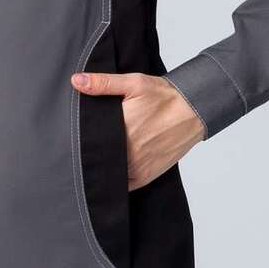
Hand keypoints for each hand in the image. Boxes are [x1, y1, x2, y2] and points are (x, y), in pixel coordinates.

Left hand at [69, 71, 205, 189]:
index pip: (89, 142)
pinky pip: (122, 186)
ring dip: (103, 167)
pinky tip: (112, 169)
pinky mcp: (145, 177)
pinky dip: (115, 180)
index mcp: (121, 130)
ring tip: (97, 157)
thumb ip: (103, 83)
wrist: (194, 111)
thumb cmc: (165, 97)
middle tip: (82, 146)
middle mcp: (128, 152)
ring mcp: (136, 168)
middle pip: (98, 159)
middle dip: (91, 153)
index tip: (74, 137)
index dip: (79, 140)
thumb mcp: (134, 83)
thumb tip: (77, 81)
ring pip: (108, 174)